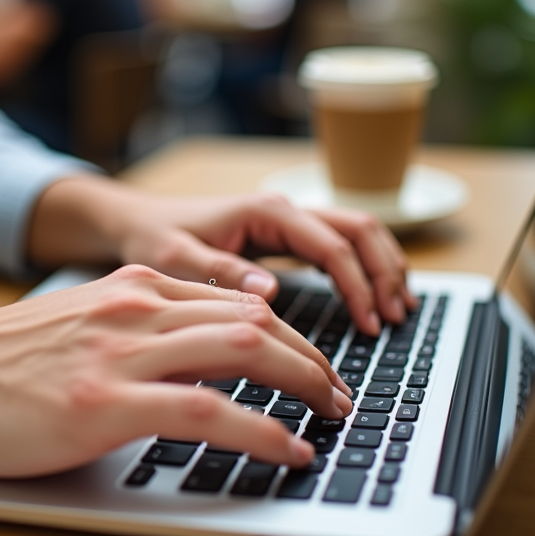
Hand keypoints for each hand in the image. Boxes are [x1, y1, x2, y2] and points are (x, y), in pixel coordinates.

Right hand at [0, 266, 351, 490]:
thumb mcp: (76, 325)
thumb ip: (135, 330)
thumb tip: (192, 358)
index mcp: (132, 287)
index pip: (235, 299)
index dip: (288, 332)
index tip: (312, 362)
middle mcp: (136, 307)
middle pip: (253, 319)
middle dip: (311, 357)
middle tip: (340, 393)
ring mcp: (122, 352)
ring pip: (244, 351)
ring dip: (304, 384)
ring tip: (333, 415)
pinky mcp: (106, 403)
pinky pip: (209, 411)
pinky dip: (263, 432)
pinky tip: (290, 450)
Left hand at [30, 178, 411, 335]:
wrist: (135, 221)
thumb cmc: (152, 237)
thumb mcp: (174, 258)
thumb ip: (219, 270)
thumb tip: (270, 292)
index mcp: (265, 212)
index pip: (331, 245)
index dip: (358, 285)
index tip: (370, 325)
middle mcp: (283, 209)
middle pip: (359, 229)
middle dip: (385, 271)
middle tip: (396, 319)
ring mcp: (288, 220)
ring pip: (357, 232)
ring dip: (383, 266)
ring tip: (399, 311)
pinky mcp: (284, 235)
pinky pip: (339, 244)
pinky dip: (364, 267)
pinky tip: (373, 298)